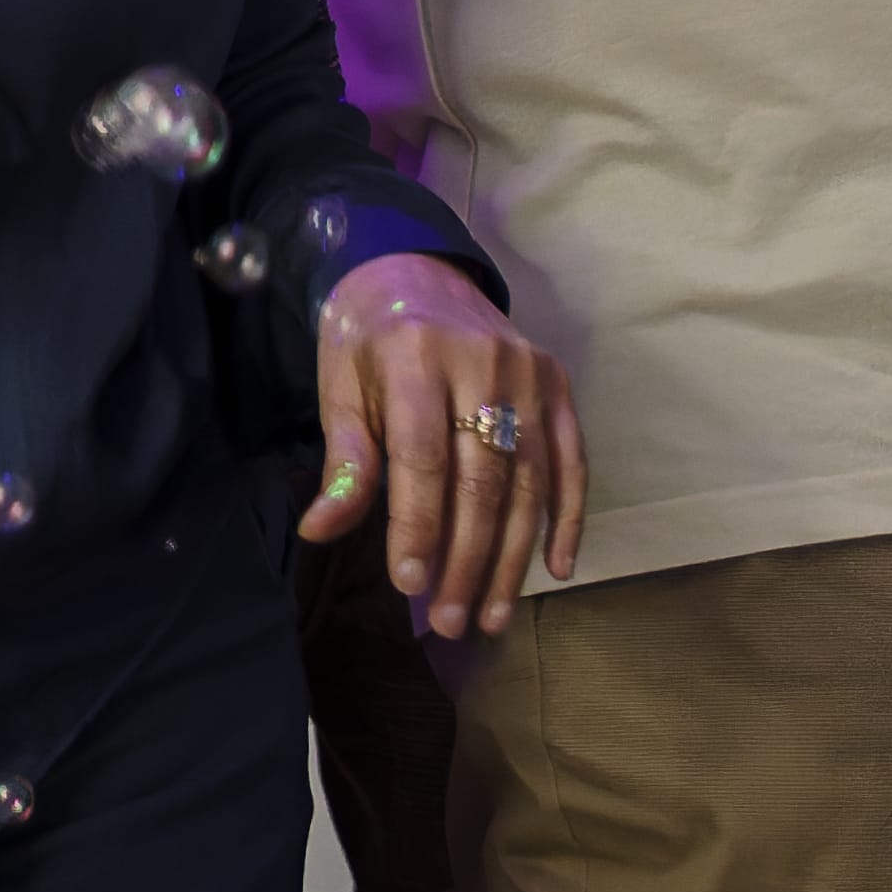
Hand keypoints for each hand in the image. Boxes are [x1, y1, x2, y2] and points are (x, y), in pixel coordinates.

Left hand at [306, 251, 587, 633]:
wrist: (415, 270)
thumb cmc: (367, 341)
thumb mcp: (342, 388)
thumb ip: (346, 460)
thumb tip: (320, 531)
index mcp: (415, 356)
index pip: (423, 458)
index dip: (418, 526)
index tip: (410, 585)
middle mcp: (482, 361)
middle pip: (481, 480)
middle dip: (466, 559)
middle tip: (452, 621)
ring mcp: (528, 371)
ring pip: (527, 482)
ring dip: (511, 557)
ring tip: (490, 616)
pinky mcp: (557, 381)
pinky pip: (571, 459)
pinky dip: (569, 517)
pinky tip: (555, 569)